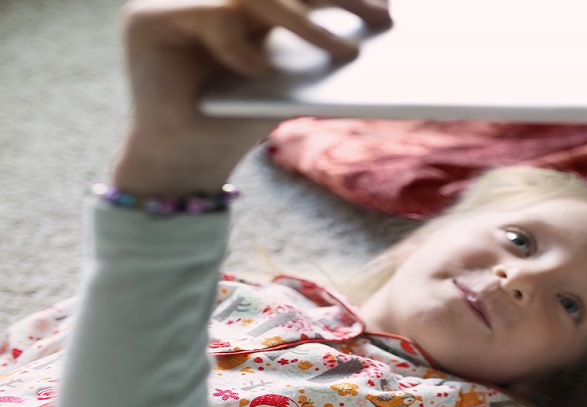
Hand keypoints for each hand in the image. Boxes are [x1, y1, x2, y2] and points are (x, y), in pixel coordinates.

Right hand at [114, 0, 391, 195]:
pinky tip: (259, 69)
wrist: (184, 160)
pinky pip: (207, 16)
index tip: (389, 4)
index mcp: (246, 0)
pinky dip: (238, 45)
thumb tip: (383, 27)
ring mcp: (176, 1)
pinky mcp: (147, 20)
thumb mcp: (291, 83)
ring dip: (304, 22)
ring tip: (344, 53)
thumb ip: (320, 51)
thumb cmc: (237, 120)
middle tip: (382, 17)